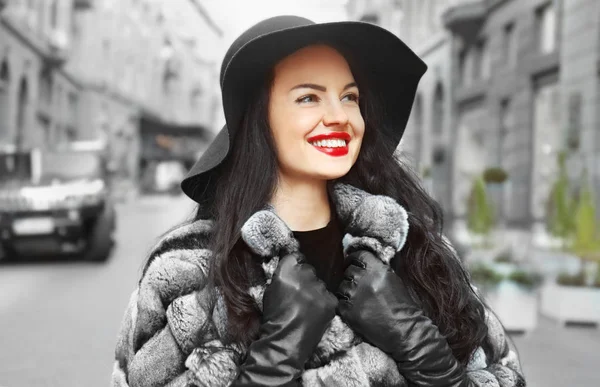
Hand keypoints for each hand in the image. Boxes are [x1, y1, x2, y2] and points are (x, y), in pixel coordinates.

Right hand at [232, 252, 336, 386]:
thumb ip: (281, 277)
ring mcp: (319, 288)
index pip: (294, 257)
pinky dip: (323, 303)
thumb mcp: (270, 292)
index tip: (295, 271)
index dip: (294, 264)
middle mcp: (305, 275)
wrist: (285, 341)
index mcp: (287, 271)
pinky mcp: (330, 300)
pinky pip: (329, 297)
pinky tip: (315, 313)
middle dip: (305, 279)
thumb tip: (290, 271)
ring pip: (320, 284)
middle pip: (308, 269)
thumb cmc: (273, 318)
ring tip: (307, 307)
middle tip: (300, 294)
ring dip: (315, 291)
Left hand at [337, 250, 468, 386]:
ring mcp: (355, 296)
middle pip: (348, 271)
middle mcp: (364, 280)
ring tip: (359, 300)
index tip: (351, 262)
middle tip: (359, 286)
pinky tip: (356, 309)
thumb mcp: (393, 279)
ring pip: (342, 286)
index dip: (353, 258)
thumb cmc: (402, 306)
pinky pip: (339, 302)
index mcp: (377, 269)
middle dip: (352, 277)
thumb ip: (376, 269)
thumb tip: (361, 261)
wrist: (405, 331)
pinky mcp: (349, 312)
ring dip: (348, 291)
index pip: (358, 255)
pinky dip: (345, 305)